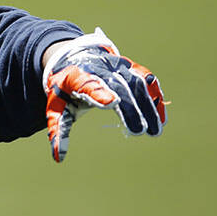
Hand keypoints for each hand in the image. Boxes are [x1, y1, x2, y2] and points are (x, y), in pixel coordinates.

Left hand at [42, 29, 165, 162]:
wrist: (73, 58)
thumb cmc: (64, 88)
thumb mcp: (55, 107)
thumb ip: (57, 130)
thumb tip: (59, 158)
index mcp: (76, 76)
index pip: (88, 83)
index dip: (99, 92)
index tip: (111, 103)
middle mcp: (98, 67)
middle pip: (117, 85)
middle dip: (130, 107)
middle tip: (139, 131)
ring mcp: (115, 65)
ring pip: (135, 82)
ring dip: (147, 106)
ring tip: (155, 129)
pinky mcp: (129, 66)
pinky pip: (145, 79)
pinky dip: (155, 96)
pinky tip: (161, 117)